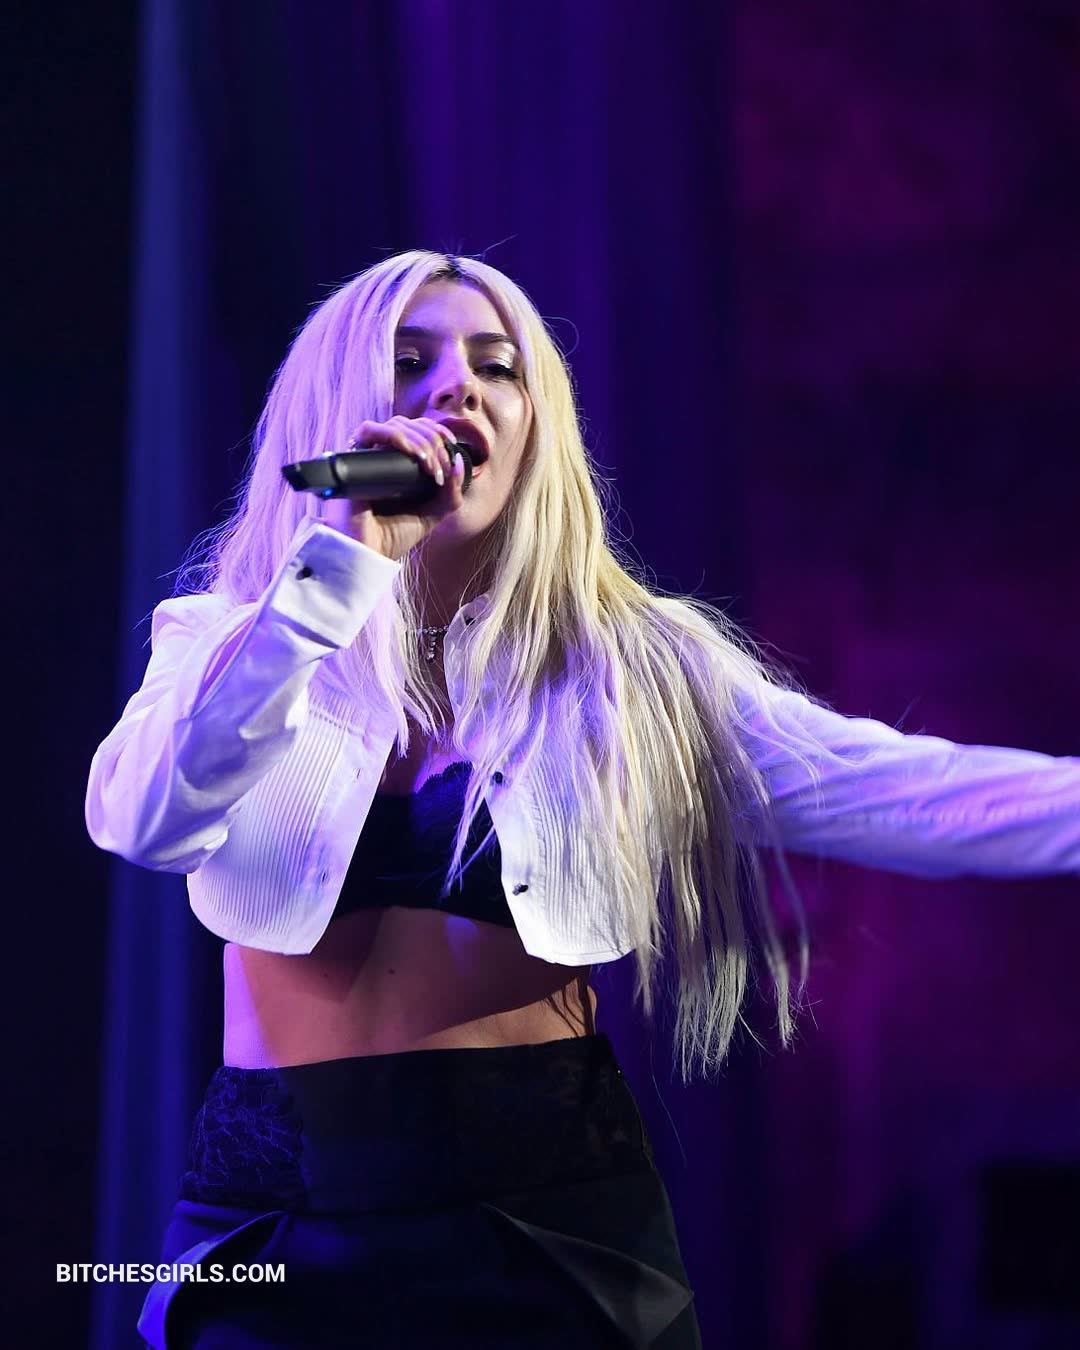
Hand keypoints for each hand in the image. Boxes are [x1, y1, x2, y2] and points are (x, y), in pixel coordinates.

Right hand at [320, 416, 467, 560]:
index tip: (451, 445)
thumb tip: (459, 462)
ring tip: (429, 465)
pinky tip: (411, 452)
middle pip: (409, 424)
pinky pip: (368, 431)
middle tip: (440, 468)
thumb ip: (451, 492)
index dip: (436, 431)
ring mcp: (365, 456)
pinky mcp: (350, 459)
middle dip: (432, 441)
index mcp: (398, 464)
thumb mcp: (433, 513)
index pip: (417, 429)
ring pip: (394, 425)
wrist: (368, 554)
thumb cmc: (395, 535)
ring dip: (419, 439)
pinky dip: (394, 435)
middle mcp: (380, 456)